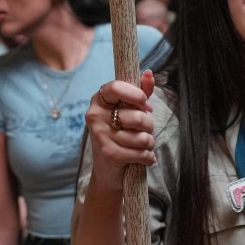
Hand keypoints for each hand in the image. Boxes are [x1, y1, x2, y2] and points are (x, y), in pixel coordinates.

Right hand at [85, 71, 155, 192]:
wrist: (107, 171)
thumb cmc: (121, 134)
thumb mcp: (129, 110)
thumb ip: (140, 91)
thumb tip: (149, 73)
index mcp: (99, 100)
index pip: (117, 87)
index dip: (136, 95)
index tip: (145, 105)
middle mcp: (95, 115)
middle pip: (137, 116)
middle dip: (149, 125)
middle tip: (145, 130)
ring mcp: (100, 135)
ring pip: (142, 136)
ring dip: (149, 143)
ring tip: (143, 145)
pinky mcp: (108, 154)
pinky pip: (141, 152)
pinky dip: (148, 156)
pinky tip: (145, 157)